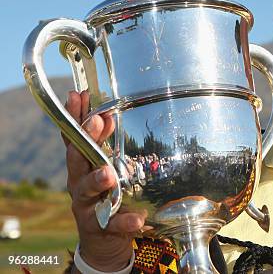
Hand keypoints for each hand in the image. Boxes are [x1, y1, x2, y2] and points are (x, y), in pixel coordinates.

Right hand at [64, 90, 145, 270]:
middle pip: (77, 159)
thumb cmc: (104, 193)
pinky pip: (112, 224)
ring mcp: (87, 206)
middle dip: (86, 139)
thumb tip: (109, 113)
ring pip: (86, 191)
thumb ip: (105, 143)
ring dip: (97, 180)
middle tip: (97, 121)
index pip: (74, 137)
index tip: (79, 95)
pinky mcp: (100, 227)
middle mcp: (79, 183)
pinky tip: (136, 218)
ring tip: (108, 173)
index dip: (74, 116)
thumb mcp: (103, 165)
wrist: (103, 238)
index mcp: (81, 165)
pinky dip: (125, 221)